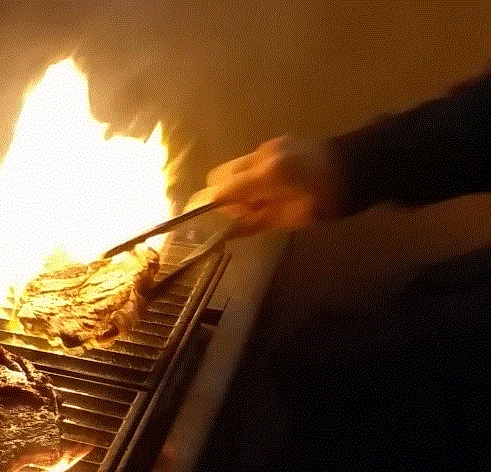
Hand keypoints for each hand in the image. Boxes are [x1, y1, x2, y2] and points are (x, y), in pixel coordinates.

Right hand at [198, 136, 342, 236]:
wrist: (368, 163)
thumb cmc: (332, 197)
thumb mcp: (295, 217)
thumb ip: (257, 222)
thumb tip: (226, 232)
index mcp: (265, 175)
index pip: (220, 191)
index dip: (206, 208)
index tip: (200, 222)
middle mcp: (261, 155)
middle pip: (220, 175)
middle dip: (223, 196)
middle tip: (245, 214)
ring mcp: (270, 146)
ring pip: (235, 167)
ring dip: (238, 185)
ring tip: (263, 203)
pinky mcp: (281, 143)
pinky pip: (252, 161)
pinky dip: (252, 176)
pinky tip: (275, 188)